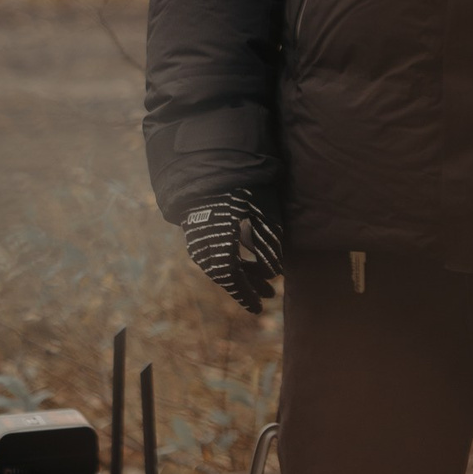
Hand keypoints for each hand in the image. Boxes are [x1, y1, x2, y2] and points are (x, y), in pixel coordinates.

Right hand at [184, 194, 282, 314]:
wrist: (209, 165)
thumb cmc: (241, 187)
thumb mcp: (262, 212)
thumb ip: (268, 243)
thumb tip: (274, 272)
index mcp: (218, 240)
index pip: (230, 275)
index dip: (244, 293)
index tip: (258, 308)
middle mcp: (203, 243)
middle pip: (225, 274)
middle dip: (248, 286)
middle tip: (270, 295)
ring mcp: (197, 237)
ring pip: (220, 265)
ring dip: (244, 274)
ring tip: (267, 283)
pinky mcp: (199, 231)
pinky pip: (216, 254)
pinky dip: (235, 262)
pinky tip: (251, 263)